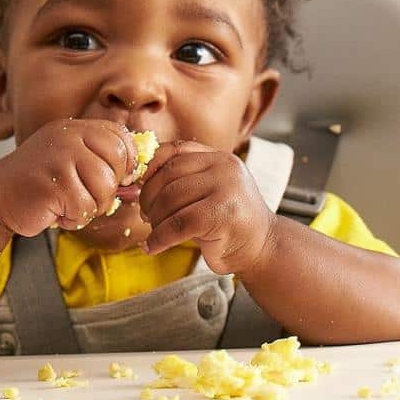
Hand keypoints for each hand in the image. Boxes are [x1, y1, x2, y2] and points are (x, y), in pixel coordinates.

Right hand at [0, 119, 136, 236]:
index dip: (125, 162)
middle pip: (117, 165)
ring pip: (104, 188)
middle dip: (106, 190)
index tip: (113, 178)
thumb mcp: (70, 161)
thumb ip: (101, 162)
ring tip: (65, 204)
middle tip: (81, 196)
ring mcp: (60, 157)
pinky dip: (73, 218)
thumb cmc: (37, 183)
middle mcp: (69, 137)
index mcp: (76, 128)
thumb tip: (138, 180)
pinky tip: (54, 212)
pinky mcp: (53, 184)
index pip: (121, 138)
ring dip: (89, 206)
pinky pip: (84, 208)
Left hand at [138, 140, 276, 276]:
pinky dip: (160, 238)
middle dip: (149, 198)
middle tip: (146, 215)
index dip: (150, 166)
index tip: (138, 186)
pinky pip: (178, 224)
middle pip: (168, 175)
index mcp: (219, 158)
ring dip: (155, 220)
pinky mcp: (222, 214)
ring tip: (155, 232)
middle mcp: (224, 167)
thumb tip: (137, 179)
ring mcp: (226, 188)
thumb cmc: (228, 223)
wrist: (262, 248)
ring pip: (171, 198)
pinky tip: (154, 246)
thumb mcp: (208, 192)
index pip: (175, 150)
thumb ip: (183, 180)